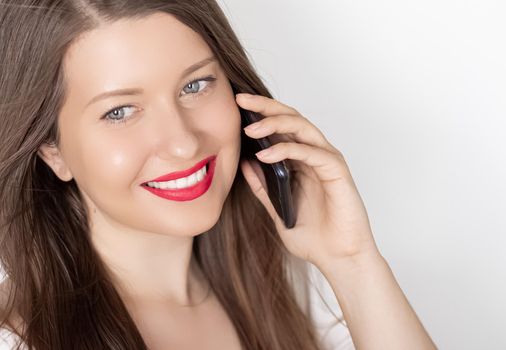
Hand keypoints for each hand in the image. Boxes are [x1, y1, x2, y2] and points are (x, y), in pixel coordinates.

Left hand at [236, 93, 380, 267]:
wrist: (339, 260)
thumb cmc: (314, 238)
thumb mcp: (277, 210)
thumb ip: (263, 187)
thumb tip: (245, 162)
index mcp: (301, 162)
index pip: (281, 127)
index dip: (260, 113)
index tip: (236, 105)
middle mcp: (315, 155)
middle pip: (291, 118)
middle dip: (265, 107)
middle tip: (241, 101)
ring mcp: (327, 161)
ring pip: (303, 128)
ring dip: (275, 124)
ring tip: (251, 128)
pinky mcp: (337, 172)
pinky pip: (312, 152)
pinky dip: (288, 150)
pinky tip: (266, 155)